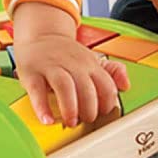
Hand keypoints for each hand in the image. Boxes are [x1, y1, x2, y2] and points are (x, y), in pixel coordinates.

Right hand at [13, 32, 129, 127]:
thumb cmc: (67, 55)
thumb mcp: (91, 60)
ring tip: (70, 122)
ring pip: (65, 86)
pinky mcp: (31, 73)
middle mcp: (72, 64)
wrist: (40, 35)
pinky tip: (47, 120)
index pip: (106, 85)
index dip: (107, 104)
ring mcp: (51, 67)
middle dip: (89, 109)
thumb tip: (126, 85)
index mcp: (90, 64)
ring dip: (70, 108)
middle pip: (87, 87)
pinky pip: (37, 91)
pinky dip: (42, 107)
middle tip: (85, 121)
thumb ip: (112, 72)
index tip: (102, 115)